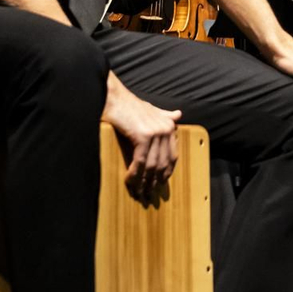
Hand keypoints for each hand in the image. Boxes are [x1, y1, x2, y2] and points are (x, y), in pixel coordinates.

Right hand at [101, 77, 180, 198]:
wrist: (113, 97)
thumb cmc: (129, 105)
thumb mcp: (151, 109)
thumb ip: (165, 115)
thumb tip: (179, 115)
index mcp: (170, 126)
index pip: (172, 156)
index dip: (166, 172)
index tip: (159, 184)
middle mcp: (166, 129)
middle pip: (163, 163)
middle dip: (155, 181)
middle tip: (148, 194)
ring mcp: (156, 133)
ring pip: (152, 165)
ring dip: (144, 181)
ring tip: (138, 192)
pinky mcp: (143, 136)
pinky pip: (140, 161)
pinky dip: (135, 174)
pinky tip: (130, 182)